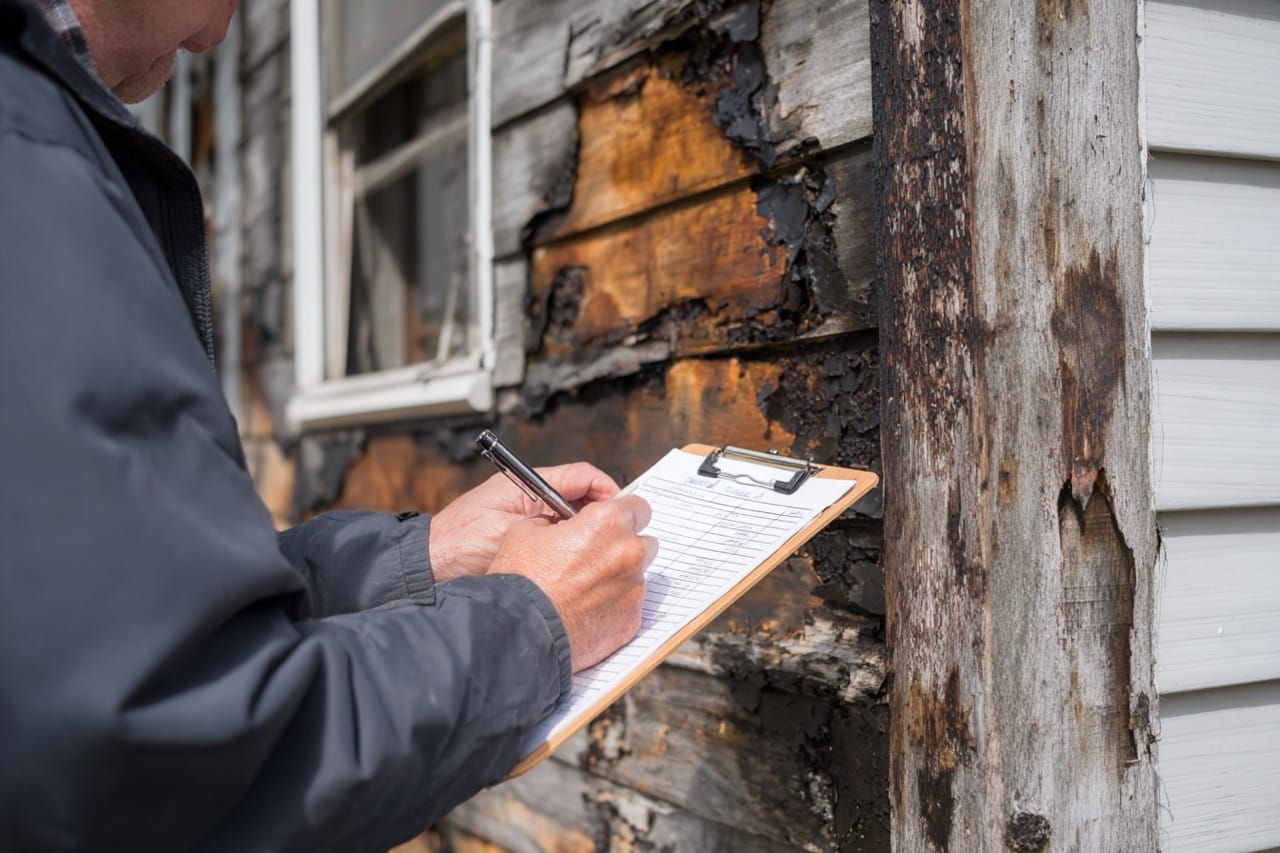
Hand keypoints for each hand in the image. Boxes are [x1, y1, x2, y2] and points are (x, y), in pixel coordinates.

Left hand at [428, 462, 620, 581]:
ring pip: (574, 527)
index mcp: (529, 486)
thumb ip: (548, 523)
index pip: (582, 476)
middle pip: (583, 501)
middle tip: (621, 537)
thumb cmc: (458, 545)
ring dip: (589, 539)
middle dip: (604, 517)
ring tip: (603, 557)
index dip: (608, 490)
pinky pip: (560, 548)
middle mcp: (533, 501)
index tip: (623, 510)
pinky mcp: (527, 549)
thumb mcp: (507, 529)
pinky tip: (580, 573)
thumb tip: (587, 524)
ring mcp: (531, 525)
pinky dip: (573, 557)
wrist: (425, 571)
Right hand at [489, 496, 656, 670]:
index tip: (614, 522)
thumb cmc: (522, 582)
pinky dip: (615, 606)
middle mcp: (628, 554)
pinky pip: (630, 606)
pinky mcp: (631, 621)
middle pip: (645, 542)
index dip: (624, 514)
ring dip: (619, 577)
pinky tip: (587, 610)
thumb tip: (562, 525)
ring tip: (586, 589)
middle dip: (625, 547)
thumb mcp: (526, 530)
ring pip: (637, 576)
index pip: (638, 506)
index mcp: (606, 524)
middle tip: (598, 556)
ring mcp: (633, 590)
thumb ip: (556, 521)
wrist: (522, 629)